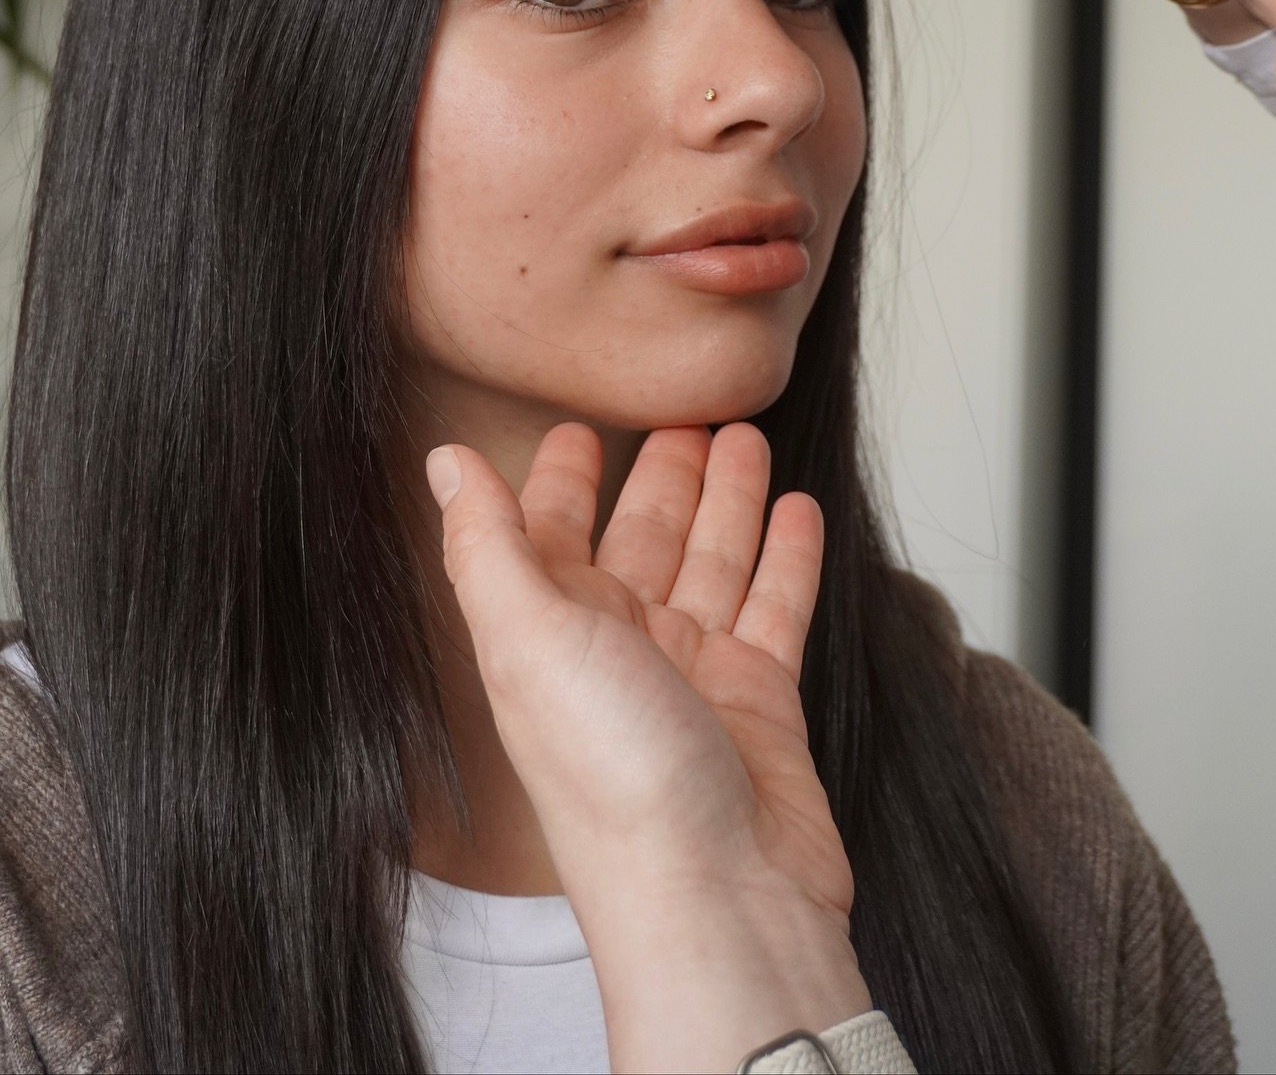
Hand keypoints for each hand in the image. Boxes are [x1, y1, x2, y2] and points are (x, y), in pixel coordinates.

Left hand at [428, 420, 870, 1071]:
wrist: (717, 896)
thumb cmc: (615, 781)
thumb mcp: (529, 640)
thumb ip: (487, 544)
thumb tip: (444, 461)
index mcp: (553, 633)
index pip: (551, 532)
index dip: (560, 479)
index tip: (579, 426)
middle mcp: (621, 649)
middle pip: (644, 536)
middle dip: (664, 474)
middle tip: (692, 411)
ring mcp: (695, 674)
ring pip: (714, 559)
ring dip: (730, 498)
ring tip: (748, 437)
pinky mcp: (761, 699)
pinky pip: (776, 606)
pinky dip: (788, 556)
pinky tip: (799, 509)